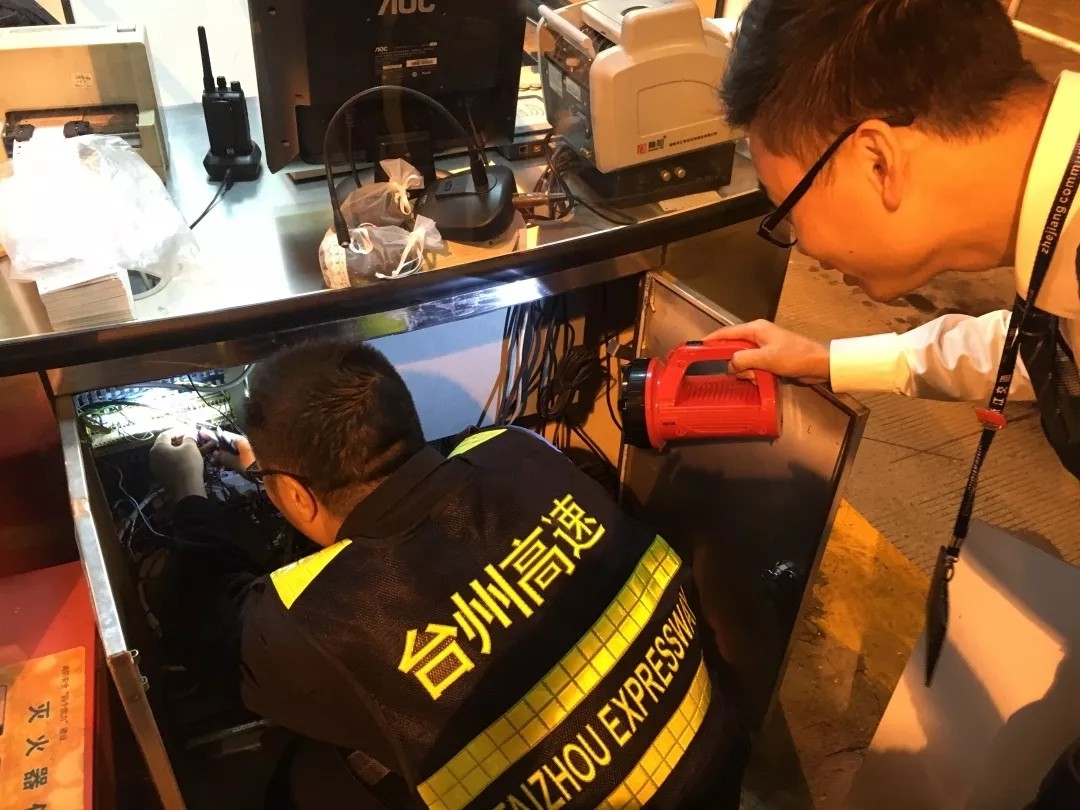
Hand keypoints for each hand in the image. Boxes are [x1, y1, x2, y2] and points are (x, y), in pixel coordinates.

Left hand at [149, 428, 206, 502]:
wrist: (187, 489)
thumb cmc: (188, 464)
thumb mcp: (191, 447)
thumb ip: (188, 437)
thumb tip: (188, 434)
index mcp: (157, 448)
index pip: (166, 434)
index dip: (178, 430)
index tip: (188, 430)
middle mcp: (153, 457)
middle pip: (164, 444)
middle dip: (177, 440)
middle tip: (188, 439)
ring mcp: (156, 468)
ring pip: (166, 455)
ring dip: (176, 450)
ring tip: (188, 449)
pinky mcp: (161, 476)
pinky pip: (168, 463)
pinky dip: (176, 459)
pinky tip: (185, 460)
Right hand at [197, 428, 255, 473]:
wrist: (274, 475)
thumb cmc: (254, 467)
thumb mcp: (237, 464)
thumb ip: (225, 458)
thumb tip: (215, 453)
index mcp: (242, 440)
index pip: (225, 436)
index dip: (214, 437)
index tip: (203, 435)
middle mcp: (247, 442)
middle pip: (230, 442)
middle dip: (220, 446)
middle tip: (209, 451)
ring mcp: (252, 449)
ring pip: (235, 448)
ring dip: (226, 453)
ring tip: (216, 459)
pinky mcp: (254, 456)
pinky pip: (240, 454)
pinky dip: (233, 457)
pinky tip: (227, 463)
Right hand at [707, 320, 830, 384]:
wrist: (819, 364)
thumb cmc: (794, 357)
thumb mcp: (766, 358)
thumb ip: (743, 359)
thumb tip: (730, 364)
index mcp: (755, 329)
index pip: (726, 332)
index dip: (711, 340)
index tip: (697, 348)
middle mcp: (757, 335)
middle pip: (733, 349)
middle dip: (735, 364)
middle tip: (738, 374)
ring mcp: (763, 347)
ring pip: (743, 361)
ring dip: (747, 372)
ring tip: (758, 378)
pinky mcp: (769, 358)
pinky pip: (754, 366)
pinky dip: (755, 374)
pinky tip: (762, 380)